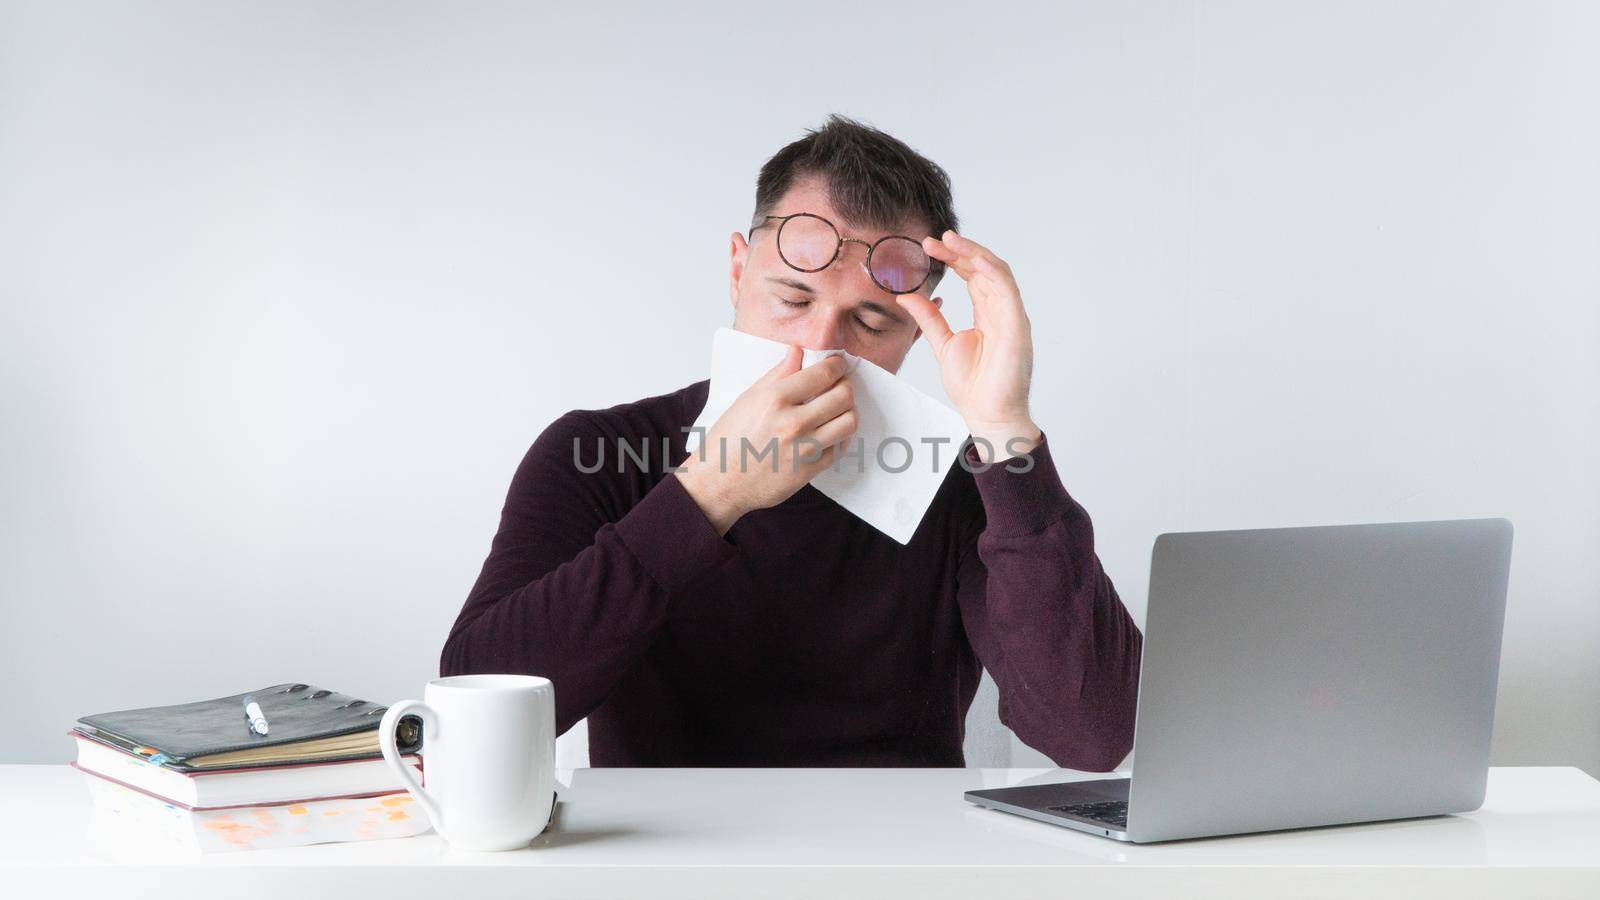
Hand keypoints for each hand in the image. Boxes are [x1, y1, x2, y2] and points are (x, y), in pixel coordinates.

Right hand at [678, 346, 857, 534]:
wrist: (718, 483)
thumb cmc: (727, 440)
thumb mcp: (747, 399)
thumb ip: (777, 374)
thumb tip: (797, 351)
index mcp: (775, 399)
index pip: (823, 374)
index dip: (837, 366)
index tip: (837, 365)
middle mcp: (793, 422)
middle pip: (844, 396)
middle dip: (846, 386)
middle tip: (840, 385)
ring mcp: (804, 449)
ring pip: (849, 422)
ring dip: (848, 411)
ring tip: (838, 409)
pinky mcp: (809, 470)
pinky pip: (840, 448)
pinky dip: (840, 437)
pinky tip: (830, 431)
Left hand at [895, 230, 1041, 461]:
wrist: (987, 414)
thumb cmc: (973, 387)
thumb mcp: (943, 344)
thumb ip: (928, 318)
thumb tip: (906, 296)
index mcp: (987, 315)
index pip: (972, 276)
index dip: (953, 259)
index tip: (927, 248)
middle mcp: (1002, 311)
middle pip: (983, 269)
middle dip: (959, 251)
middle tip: (931, 240)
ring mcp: (1012, 316)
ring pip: (996, 271)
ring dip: (972, 252)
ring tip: (948, 240)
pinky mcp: (1017, 325)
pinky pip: (1006, 288)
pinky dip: (990, 269)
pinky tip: (971, 258)